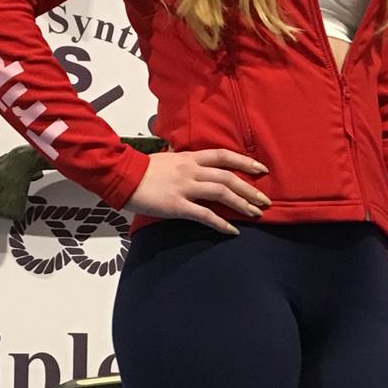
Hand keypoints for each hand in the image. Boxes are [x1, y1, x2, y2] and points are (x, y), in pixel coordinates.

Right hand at [126, 149, 269, 231]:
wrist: (122, 177)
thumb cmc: (143, 169)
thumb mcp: (168, 158)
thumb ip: (184, 160)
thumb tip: (191, 157)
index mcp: (190, 158)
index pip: (224, 156)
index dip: (245, 161)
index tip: (262, 169)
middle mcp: (191, 171)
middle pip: (228, 177)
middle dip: (250, 189)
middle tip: (265, 201)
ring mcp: (185, 188)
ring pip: (221, 194)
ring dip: (242, 204)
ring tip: (256, 214)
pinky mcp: (178, 206)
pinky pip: (204, 215)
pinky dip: (221, 224)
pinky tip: (233, 231)